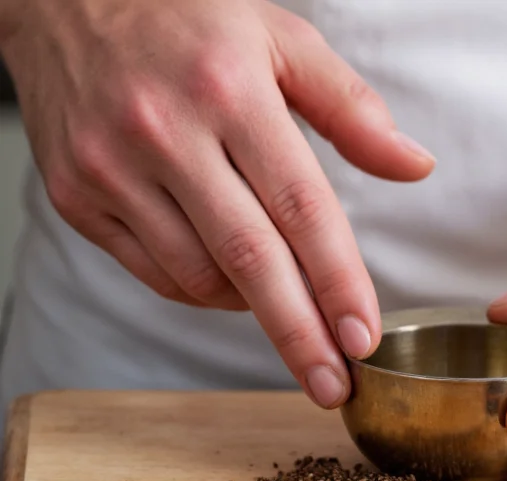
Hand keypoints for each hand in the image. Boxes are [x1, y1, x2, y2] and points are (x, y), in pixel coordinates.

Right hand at [0, 0, 434, 407]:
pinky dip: (203, 290)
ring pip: (199, 276)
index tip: (362, 338)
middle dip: (299, 335)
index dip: (337, 281)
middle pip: (250, 260)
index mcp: (230, 92)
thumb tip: (414, 166)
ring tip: (286, 304)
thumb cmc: (187, 20)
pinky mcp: (77, 197)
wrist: (61, 1)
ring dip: (253, 307)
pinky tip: (231, 281)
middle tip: (333, 386)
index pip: (302, 207)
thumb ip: (351, 108)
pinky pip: (154, 273)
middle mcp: (166, 133)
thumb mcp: (281, 38)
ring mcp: (112, 169)